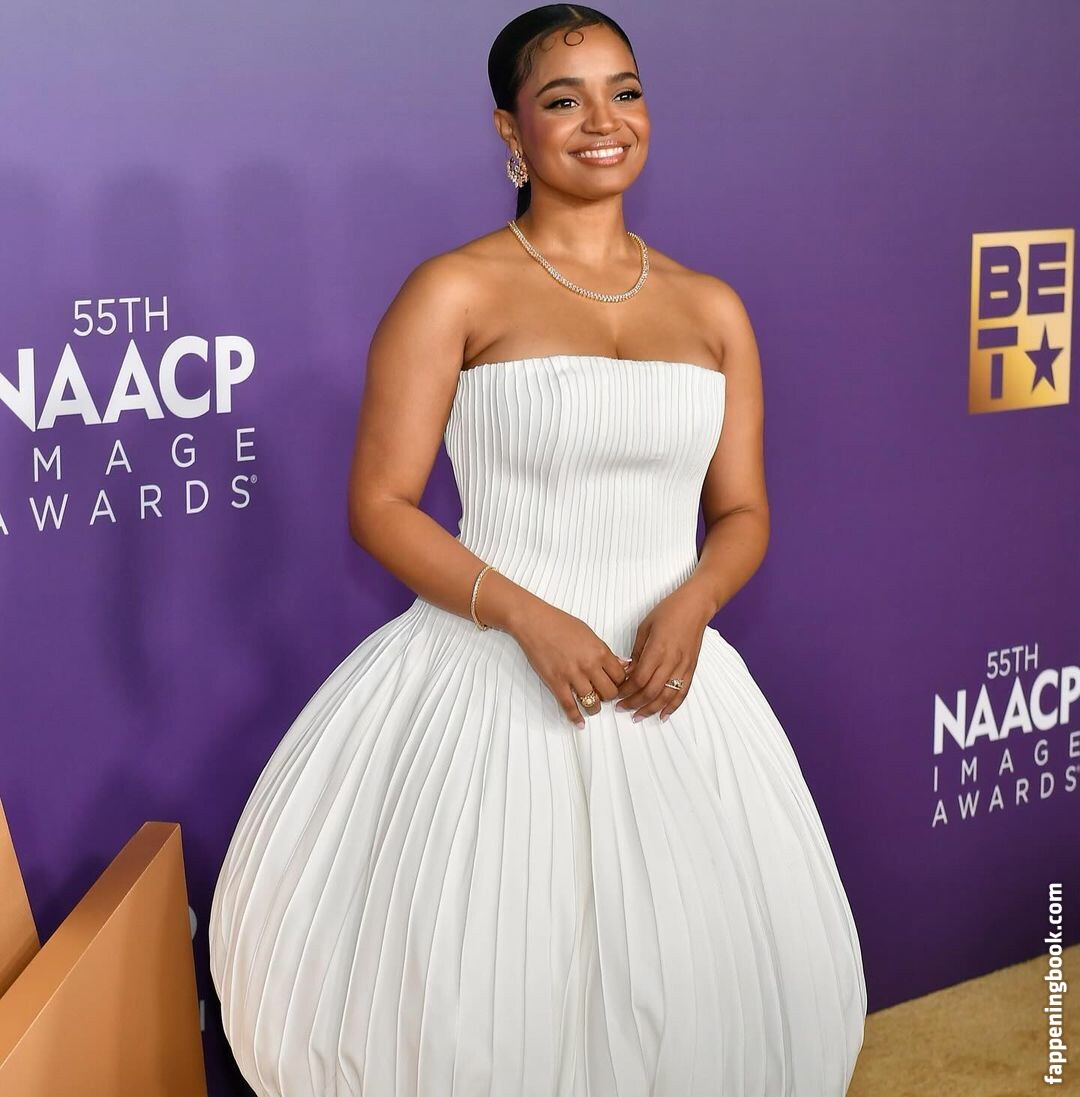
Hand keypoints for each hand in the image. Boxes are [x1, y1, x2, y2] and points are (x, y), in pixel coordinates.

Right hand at [508, 599, 631, 728]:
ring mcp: (572, 675)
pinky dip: (575, 717)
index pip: (620, 676)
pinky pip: (569, 706)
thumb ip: (604, 651)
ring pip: (593, 703)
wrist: (534, 622)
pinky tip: (579, 723)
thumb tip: (620, 664)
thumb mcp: (589, 633)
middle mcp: (589, 665)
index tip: (617, 685)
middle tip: (604, 695)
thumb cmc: (560, 623)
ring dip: (594, 708)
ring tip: (593, 706)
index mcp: (600, 651)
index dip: (621, 683)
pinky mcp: (556, 682)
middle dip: (609, 696)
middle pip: (610, 692)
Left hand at [615, 586, 711, 722]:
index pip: (639, 679)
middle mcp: (671, 661)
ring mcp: (683, 667)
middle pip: (651, 691)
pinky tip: (663, 715)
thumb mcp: (644, 627)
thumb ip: (637, 651)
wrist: (695, 606)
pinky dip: (673, 706)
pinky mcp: (691, 669)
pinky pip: (682, 693)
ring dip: (651, 709)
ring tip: (638, 716)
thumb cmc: (668, 611)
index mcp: (657, 650)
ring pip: (666, 696)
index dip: (626, 691)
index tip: (617, 695)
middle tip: (621, 708)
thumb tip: (629, 671)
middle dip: (634, 703)